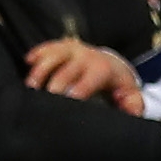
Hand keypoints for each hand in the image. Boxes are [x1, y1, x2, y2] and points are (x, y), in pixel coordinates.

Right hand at [24, 37, 144, 110]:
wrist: (111, 62)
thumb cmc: (117, 84)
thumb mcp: (129, 94)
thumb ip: (133, 105)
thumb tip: (133, 114)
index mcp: (102, 69)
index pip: (87, 82)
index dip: (76, 93)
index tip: (67, 104)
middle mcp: (85, 56)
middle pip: (64, 72)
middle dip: (53, 87)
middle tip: (43, 102)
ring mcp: (71, 49)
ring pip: (52, 57)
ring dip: (39, 72)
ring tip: (30, 88)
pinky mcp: (59, 46)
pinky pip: (45, 47)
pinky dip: (36, 54)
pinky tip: (26, 63)